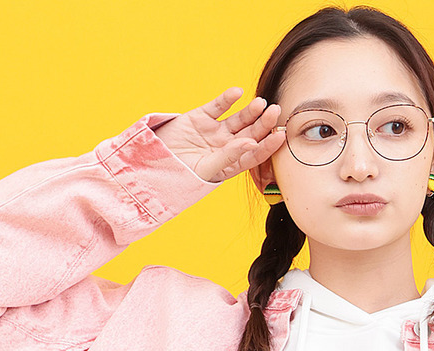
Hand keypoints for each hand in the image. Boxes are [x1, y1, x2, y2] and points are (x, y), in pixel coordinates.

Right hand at [152, 87, 287, 184]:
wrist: (154, 165)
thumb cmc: (181, 175)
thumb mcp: (206, 169)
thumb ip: (229, 156)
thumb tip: (251, 142)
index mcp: (231, 164)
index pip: (255, 154)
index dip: (268, 146)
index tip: (280, 136)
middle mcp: (227, 147)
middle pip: (251, 133)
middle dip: (263, 123)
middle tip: (275, 111)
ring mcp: (215, 131)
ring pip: (239, 119)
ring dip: (250, 111)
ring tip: (260, 103)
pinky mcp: (202, 117)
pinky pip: (218, 106)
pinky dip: (227, 99)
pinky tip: (237, 93)